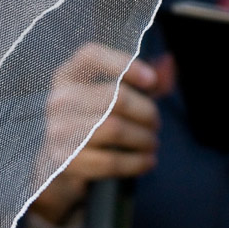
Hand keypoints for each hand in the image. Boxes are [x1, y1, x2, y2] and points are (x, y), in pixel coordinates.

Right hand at [33, 43, 159, 223]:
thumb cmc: (90, 127)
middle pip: (115, 97)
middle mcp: (59, 100)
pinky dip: (135, 162)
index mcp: (67, 76)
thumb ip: (140, 82)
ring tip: (152, 144)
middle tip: (156, 125)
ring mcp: (58, 131)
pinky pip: (109, 161)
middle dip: (146, 112)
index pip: (91, 56)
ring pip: (115, 129)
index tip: (152, 82)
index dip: (125, 65)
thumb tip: (170, 64)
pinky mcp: (64, 161)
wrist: (58, 171)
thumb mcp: (110, 100)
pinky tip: (147, 162)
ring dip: (143, 139)